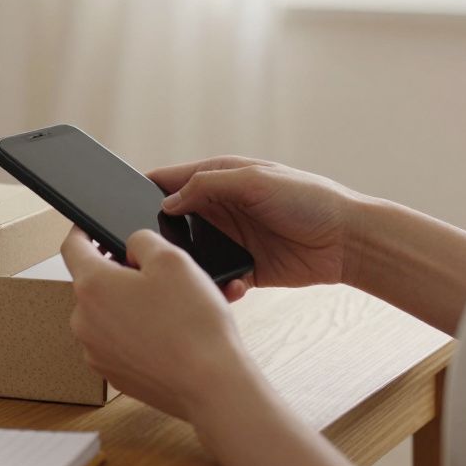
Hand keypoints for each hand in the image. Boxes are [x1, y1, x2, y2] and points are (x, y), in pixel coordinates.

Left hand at [61, 227, 250, 420]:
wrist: (211, 385)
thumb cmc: (193, 325)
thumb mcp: (172, 259)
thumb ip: (142, 240)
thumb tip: (130, 247)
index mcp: (92, 286)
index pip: (72, 247)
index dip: (83, 231)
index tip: (91, 228)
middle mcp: (84, 321)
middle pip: (95, 283)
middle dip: (122, 274)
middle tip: (159, 276)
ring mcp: (96, 351)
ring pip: (109, 313)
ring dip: (132, 304)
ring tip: (172, 308)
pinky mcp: (113, 373)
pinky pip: (119, 341)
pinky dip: (138, 332)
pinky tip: (169, 333)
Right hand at [149, 157, 364, 300]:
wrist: (349, 241)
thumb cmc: (309, 199)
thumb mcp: (255, 181)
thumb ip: (208, 186)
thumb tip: (169, 202)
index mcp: (219, 178)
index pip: (169, 180)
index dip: (142, 190)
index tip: (116, 205)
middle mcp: (220, 208)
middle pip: (172, 221)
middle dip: (157, 235)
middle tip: (143, 251)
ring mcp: (231, 238)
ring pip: (190, 254)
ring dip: (186, 265)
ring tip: (183, 275)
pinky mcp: (244, 267)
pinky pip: (217, 278)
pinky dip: (215, 285)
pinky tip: (226, 288)